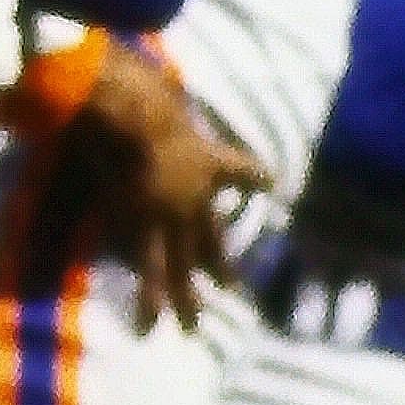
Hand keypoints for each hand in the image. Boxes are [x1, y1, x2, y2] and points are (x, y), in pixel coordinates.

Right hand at [58, 41, 267, 323]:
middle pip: (210, 236)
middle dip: (220, 265)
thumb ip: (163, 96)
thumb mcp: (164, 95)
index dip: (255, 178)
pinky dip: (150, 300)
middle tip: (232, 288)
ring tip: (193, 326)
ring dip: (188, 297)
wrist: (133, 114)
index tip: (271, 183)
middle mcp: (194, 192)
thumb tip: (154, 77)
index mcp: (205, 157)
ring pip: (183, 263)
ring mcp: (172, 215)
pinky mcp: (144, 227)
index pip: (240, 170)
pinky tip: (150, 326)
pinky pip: (148, 270)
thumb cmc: (144, 93)